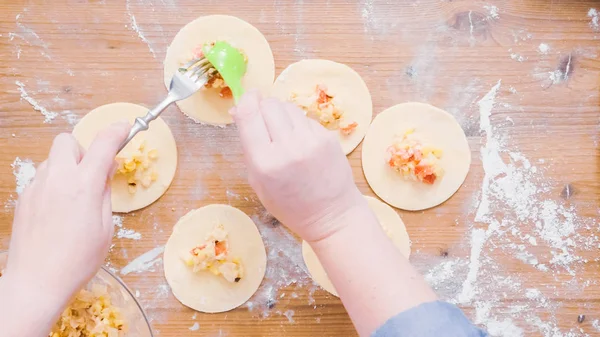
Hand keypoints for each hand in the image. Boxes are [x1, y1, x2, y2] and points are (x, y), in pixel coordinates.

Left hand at [3, 123, 128, 307]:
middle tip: (92, 173)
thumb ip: (105, 192)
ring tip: (75, 198)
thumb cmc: (77, 260)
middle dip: (82, 150)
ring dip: (67, 168)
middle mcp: (57, 179)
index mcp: (83, 185)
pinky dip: (53, 184)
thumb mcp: (105, 226)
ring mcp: (36, 187)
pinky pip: (41, 179)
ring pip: (52, 160)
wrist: (37, 282)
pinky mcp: (24, 199)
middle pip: (67, 141)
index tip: (124, 128)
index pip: (103, 144)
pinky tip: (59, 211)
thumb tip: (106, 169)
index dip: (117, 132)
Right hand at [231, 90, 365, 241]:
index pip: (248, 114)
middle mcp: (287, 148)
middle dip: (263, 107)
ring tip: (284, 133)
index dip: (245, 100)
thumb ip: (248, 146)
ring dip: (281, 114)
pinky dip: (299, 125)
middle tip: (265, 121)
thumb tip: (239, 110)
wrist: (330, 215)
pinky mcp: (328, 137)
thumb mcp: (258, 181)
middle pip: (269, 105)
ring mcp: (310, 141)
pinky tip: (301, 143)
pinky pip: (305, 118)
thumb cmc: (289, 204)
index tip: (247, 98)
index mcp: (264, 162)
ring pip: (288, 107)